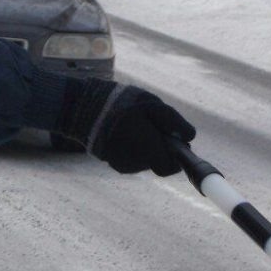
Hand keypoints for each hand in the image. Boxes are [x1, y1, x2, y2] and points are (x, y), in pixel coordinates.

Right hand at [56, 79, 195, 175]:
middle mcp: (135, 163)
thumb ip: (174, 123)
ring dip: (142, 146)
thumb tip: (189, 138)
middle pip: (156, 162)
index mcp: (149, 150)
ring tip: (131, 124)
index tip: (173, 140)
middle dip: (158, 147)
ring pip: (141, 160)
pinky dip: (128, 147)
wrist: (81, 108)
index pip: (172, 167)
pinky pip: (127, 158)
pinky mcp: (108, 160)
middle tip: (149, 126)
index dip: (176, 155)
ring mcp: (119, 163)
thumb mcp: (152, 105)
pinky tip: (119, 131)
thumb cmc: (120, 103)